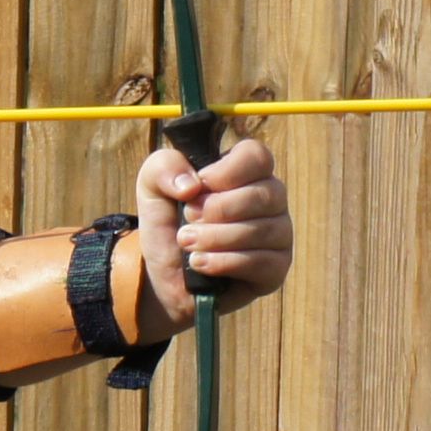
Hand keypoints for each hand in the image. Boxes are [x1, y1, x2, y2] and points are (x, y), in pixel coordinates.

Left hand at [136, 137, 290, 316]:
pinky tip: (201, 263)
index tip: (201, 184)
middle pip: (262, 194)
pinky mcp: (275, 268)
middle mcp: (270, 199)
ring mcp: (278, 234)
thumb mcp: (152, 187)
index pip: (257, 156)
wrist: (162, 274)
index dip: (228, 170)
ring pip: (260, 230)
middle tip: (188, 218)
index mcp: (246, 172)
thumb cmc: (168, 223)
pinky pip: (262, 262)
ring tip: (187, 243)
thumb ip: (164, 168)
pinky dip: (224, 263)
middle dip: (217, 209)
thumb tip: (192, 185)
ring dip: (215, 237)